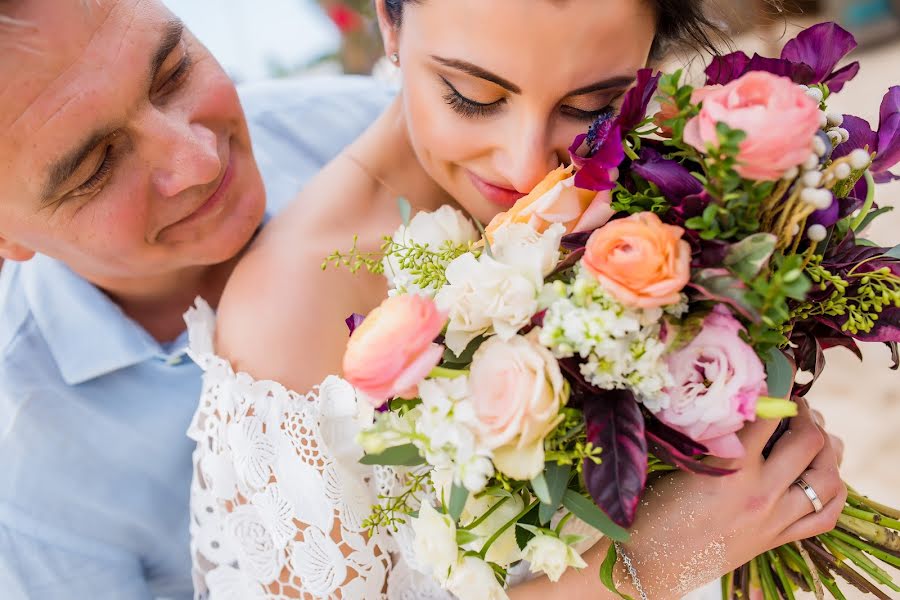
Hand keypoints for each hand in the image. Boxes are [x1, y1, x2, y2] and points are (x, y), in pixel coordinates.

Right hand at [611, 397, 845, 597]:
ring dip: (827, 449)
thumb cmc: (651, 508)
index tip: (775, 367)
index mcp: (730, 469)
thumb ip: (711, 435)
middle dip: (806, 413)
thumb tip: (736, 404)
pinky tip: (823, 475)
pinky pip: (825, 515)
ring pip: (827, 478)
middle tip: (793, 404)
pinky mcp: (776, 539)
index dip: (777, 382)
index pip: (769, 412)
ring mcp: (773, 519)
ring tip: (813, 435)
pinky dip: (833, 491)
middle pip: (809, 440)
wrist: (649, 561)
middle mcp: (759, 493)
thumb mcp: (678, 462)